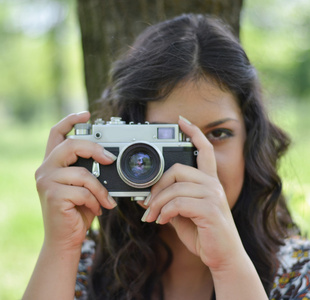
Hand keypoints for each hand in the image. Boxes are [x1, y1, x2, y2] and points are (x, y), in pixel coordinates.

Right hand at [35, 112, 116, 251]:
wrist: (66, 238)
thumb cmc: (77, 210)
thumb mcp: (84, 186)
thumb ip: (89, 170)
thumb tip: (110, 158)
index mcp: (54, 163)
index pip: (57, 133)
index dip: (71, 120)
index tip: (86, 114)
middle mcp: (46, 168)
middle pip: (71, 144)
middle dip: (96, 149)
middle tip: (111, 159)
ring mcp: (47, 181)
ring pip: (83, 173)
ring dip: (100, 189)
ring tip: (105, 200)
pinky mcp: (52, 195)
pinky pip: (84, 191)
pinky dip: (96, 201)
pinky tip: (96, 209)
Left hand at [141, 116, 244, 271]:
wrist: (223, 257)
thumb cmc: (204, 233)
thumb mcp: (182, 215)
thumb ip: (168, 202)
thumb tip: (144, 197)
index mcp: (208, 182)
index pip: (204, 150)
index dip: (194, 133)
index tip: (182, 121)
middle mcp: (212, 184)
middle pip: (178, 169)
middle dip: (157, 185)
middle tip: (147, 202)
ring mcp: (213, 195)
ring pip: (175, 187)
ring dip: (157, 203)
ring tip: (150, 216)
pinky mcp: (210, 210)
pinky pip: (178, 203)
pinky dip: (164, 212)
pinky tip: (161, 221)